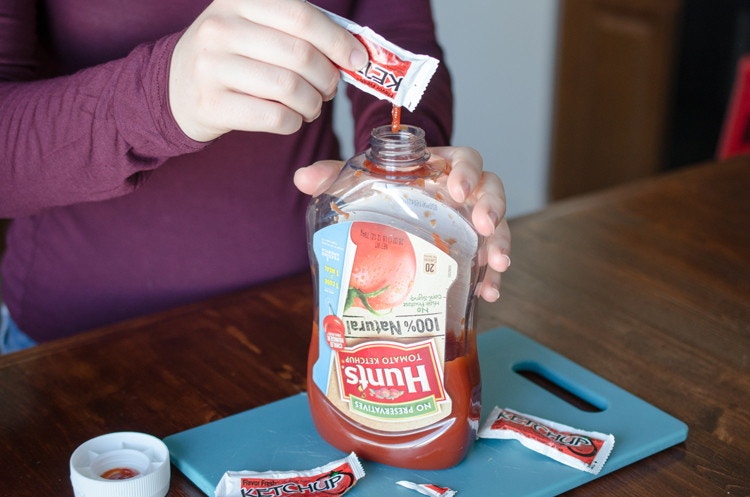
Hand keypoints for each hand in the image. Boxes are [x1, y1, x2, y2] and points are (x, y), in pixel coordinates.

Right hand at [169, 0, 367, 141]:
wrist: (175, 89)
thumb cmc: (232, 57)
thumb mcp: (254, 26)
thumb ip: (298, 31)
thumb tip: (355, 52)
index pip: (301, 16)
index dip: (337, 41)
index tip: (357, 59)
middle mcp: (220, 27)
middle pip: (300, 55)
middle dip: (327, 78)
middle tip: (328, 89)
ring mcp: (211, 66)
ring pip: (290, 88)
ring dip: (312, 104)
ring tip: (310, 106)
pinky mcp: (210, 105)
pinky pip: (274, 118)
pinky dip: (294, 122)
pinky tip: (291, 119)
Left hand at [294, 146, 511, 302]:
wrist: (389, 220)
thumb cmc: (383, 193)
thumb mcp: (361, 184)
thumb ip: (335, 176)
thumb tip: (302, 178)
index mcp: (441, 168)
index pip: (465, 159)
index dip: (466, 171)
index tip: (458, 190)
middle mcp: (463, 194)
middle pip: (491, 190)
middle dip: (492, 207)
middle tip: (484, 226)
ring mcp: (470, 224)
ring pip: (497, 227)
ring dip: (500, 244)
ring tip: (496, 265)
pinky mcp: (470, 252)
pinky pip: (487, 263)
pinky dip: (489, 278)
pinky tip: (487, 293)